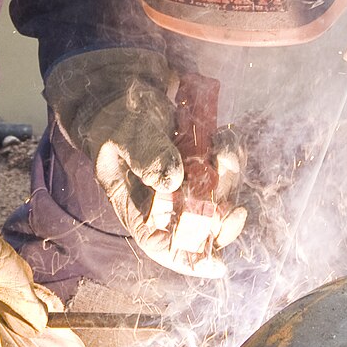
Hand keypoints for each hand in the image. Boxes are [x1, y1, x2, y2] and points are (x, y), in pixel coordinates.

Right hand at [44, 49, 244, 276]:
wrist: (120, 82)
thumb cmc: (111, 113)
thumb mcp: (121, 133)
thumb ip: (145, 155)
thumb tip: (173, 181)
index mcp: (136, 204)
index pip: (161, 243)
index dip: (188, 259)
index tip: (216, 264)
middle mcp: (163, 198)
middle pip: (199, 224)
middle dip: (221, 217)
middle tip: (234, 203)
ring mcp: (184, 177)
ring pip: (218, 194)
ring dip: (230, 178)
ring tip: (225, 150)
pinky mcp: (199, 156)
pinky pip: (224, 168)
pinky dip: (230, 155)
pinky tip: (225, 137)